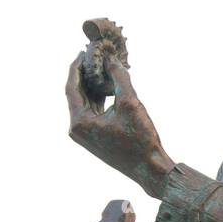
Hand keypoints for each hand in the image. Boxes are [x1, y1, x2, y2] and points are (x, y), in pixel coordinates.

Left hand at [66, 53, 174, 198]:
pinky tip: (108, 85)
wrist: (151, 169)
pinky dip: (100, 98)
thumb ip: (118, 77)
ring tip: (102, 67)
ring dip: (93, 85)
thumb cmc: (141, 140)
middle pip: (77, 95)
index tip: (82, 52)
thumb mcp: (130, 103)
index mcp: (80, 123)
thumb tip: (110, 58)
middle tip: (93, 56)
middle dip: (86, 75)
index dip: (77, 68)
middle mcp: (78, 130)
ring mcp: (86, 135)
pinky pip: (94, 112)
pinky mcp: (96, 137)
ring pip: (86, 103)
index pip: (71, 88)